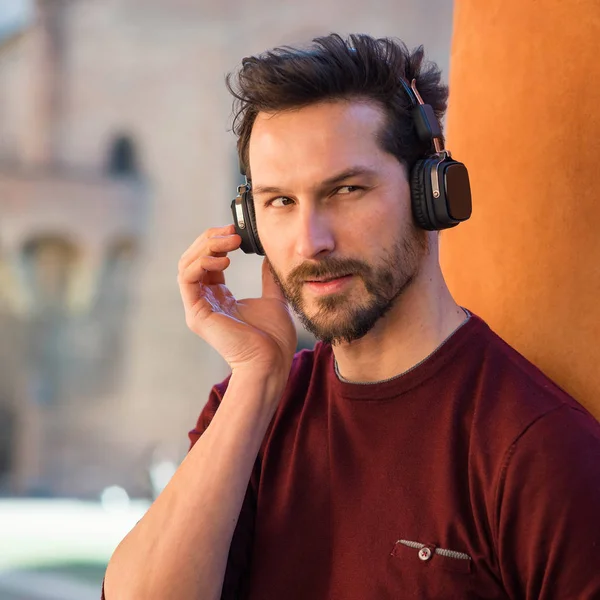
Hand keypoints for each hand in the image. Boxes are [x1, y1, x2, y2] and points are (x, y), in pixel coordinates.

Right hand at [177, 225, 296, 374]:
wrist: (271, 363)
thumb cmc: (273, 340)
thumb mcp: (273, 299)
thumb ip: (268, 278)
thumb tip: (270, 257)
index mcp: (220, 298)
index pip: (209, 262)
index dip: (218, 242)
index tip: (237, 231)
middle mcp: (205, 301)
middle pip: (194, 259)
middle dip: (210, 239)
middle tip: (232, 231)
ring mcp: (198, 308)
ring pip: (187, 265)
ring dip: (207, 247)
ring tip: (230, 241)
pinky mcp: (196, 314)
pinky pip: (187, 279)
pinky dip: (201, 263)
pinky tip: (223, 260)